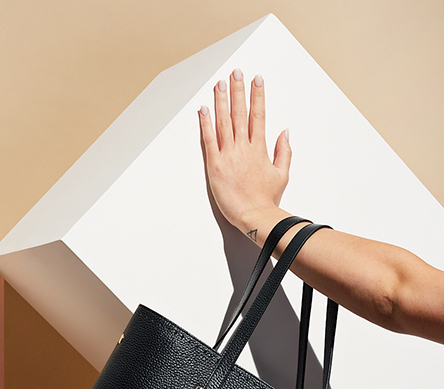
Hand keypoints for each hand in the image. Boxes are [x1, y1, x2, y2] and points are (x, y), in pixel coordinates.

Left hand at [199, 69, 291, 243]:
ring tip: (220, 83)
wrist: (255, 216)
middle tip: (236, 71)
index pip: (259, 115)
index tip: (257, 80)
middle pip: (240, 113)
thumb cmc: (267, 200)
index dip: (258, 95)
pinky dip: (205, 123)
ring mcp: (229, 155)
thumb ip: (283, 151)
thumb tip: (285, 132)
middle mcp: (244, 148)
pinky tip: (204, 108)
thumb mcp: (282, 174)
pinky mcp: (215, 166)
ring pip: (224, 122)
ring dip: (222, 100)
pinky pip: (209, 140)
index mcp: (260, 148)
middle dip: (238, 90)